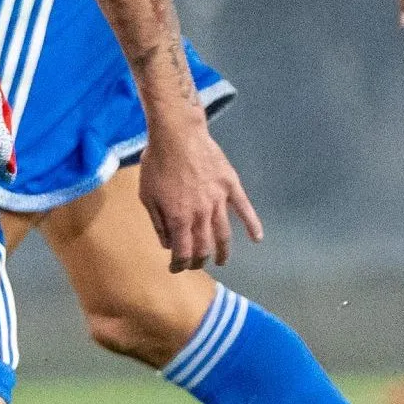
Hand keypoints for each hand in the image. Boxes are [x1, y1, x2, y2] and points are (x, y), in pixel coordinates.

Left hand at [138, 116, 263, 270]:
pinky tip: (257, 238)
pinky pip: (244, 209)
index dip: (180, 265)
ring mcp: (219, 200)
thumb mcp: (147, 196)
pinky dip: (252, 225)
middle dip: (200, 261)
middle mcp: (201, 214)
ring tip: (222, 260)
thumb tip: (167, 244)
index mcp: (179, 218)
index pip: (183, 252)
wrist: (177, 134)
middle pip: (204, 247)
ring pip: (224, 234)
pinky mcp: (230, 185)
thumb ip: (158, 223)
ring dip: (223, 251)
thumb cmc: (156, 163)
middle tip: (196, 264)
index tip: (176, 269)